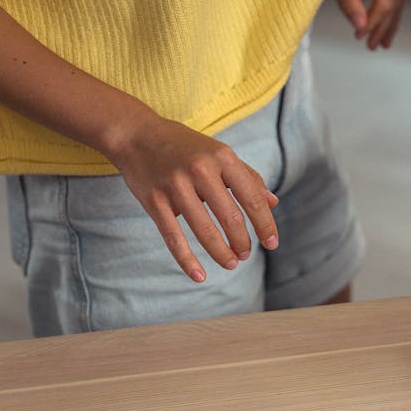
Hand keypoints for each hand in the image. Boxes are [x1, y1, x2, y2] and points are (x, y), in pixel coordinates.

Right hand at [105, 116, 278, 282]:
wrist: (136, 134)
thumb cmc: (185, 147)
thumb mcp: (220, 154)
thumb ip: (248, 177)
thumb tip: (273, 203)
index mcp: (222, 157)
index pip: (252, 198)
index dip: (265, 225)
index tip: (272, 244)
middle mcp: (200, 170)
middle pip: (231, 217)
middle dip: (242, 242)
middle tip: (244, 255)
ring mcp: (175, 185)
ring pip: (205, 231)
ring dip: (221, 253)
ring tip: (230, 264)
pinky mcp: (154, 200)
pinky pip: (174, 237)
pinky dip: (187, 260)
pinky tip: (199, 276)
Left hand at [330, 0, 406, 49]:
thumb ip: (347, 1)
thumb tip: (359, 25)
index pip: (384, 6)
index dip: (372, 24)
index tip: (359, 36)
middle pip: (394, 5)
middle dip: (383, 29)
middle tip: (372, 46)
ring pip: (398, 0)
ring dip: (390, 22)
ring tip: (383, 41)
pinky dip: (390, 8)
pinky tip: (384, 17)